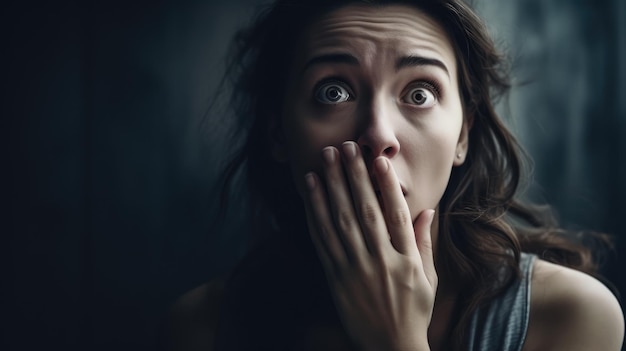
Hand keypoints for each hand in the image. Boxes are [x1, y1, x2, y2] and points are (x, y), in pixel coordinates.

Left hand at [302, 141, 436, 350]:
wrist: (389, 347)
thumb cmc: (413, 311)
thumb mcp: (428, 279)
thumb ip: (424, 243)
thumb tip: (426, 210)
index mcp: (406, 260)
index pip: (397, 215)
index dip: (387, 185)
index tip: (379, 159)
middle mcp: (380, 261)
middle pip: (365, 211)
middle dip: (354, 175)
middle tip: (346, 146)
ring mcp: (355, 269)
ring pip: (341, 221)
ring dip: (332, 186)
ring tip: (326, 158)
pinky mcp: (335, 277)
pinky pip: (323, 241)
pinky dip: (315, 213)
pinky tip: (311, 191)